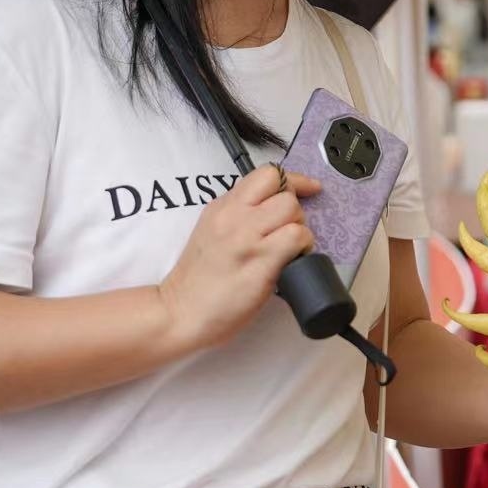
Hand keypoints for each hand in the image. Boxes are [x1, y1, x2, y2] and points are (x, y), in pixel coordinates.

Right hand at [156, 165, 320, 355]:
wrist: (180, 313)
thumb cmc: (198, 280)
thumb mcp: (210, 231)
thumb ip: (238, 214)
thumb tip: (272, 208)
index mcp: (222, 206)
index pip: (267, 174)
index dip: (294, 181)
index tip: (308, 189)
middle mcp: (234, 216)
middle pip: (284, 191)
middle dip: (295, 210)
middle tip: (287, 233)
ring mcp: (247, 239)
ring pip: (292, 210)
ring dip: (300, 229)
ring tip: (290, 250)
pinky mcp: (260, 263)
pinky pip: (296, 238)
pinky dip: (303, 248)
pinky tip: (292, 262)